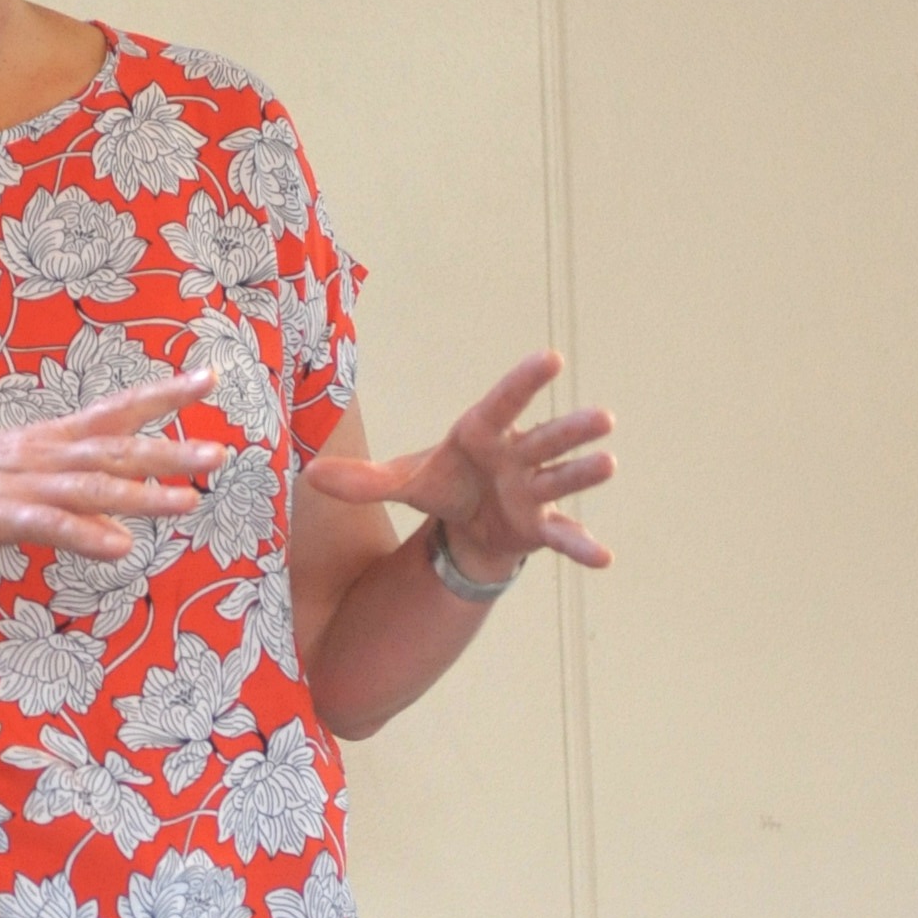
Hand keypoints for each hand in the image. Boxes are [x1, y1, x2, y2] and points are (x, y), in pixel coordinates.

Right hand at [0, 372, 223, 567]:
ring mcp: (18, 484)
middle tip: (221, 452)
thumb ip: (70, 494)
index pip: (114, 410)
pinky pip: (45, 525)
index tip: (210, 378)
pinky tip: (120, 547)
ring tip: (188, 500)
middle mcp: (40, 454)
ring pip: (89, 485)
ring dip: (141, 492)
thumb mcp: (20, 483)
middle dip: (170, 448)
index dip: (162, 395)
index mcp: (47, 441)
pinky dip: (83, 534)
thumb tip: (118, 514)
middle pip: (114, 447)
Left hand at [306, 352, 613, 581]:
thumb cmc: (443, 486)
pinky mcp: (540, 526)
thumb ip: (361, 481)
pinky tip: (603, 559)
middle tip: (602, 417)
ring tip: (608, 464)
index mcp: (483, 434)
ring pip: (562, 478)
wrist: (464, 526)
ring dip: (585, 472)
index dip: (525, 382)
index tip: (551, 358)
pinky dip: (581, 547)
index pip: (505, 402)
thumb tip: (308, 477)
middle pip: (546, 439)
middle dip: (572, 430)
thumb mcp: (403, 482)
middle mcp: (516, 456)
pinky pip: (563, 535)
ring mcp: (533, 490)